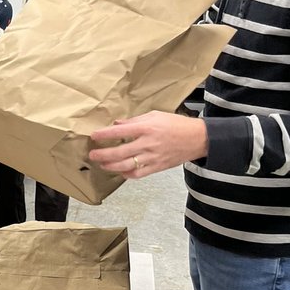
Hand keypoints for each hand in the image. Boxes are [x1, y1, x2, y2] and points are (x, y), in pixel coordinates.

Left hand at [88, 111, 207, 177]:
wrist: (197, 138)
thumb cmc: (177, 124)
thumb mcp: (155, 115)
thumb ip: (134, 121)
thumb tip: (117, 124)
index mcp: (147, 128)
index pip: (120, 132)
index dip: (104, 135)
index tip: (94, 136)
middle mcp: (148, 144)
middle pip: (120, 152)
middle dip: (103, 155)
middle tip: (92, 155)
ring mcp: (152, 157)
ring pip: (127, 165)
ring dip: (111, 166)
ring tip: (102, 164)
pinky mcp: (157, 167)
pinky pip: (139, 174)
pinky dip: (127, 174)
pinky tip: (120, 171)